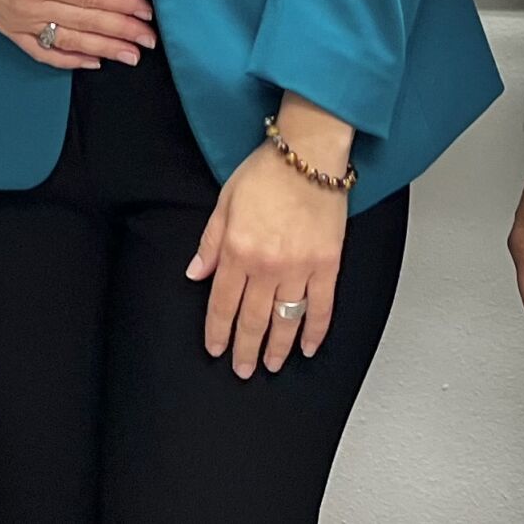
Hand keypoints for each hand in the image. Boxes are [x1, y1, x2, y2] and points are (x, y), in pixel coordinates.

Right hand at [0, 0, 156, 70]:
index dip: (123, 6)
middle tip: (149, 40)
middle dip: (122, 32)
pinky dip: (68, 59)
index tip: (147, 12)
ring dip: (103, 50)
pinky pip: (41, 50)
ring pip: (69, 41)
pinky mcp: (7, 26)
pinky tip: (90, 62)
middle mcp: (28, 6)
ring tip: (130, 56)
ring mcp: (17, 20)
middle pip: (86, 22)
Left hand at [188, 110, 351, 377]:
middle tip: (242, 369)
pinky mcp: (327, 264)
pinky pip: (322, 307)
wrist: (308, 153)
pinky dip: (315, 331)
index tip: (216, 348)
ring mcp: (299, 268)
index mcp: (237, 250)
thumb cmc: (266, 172)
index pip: (222, 303)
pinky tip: (308, 348)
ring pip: (285, 320)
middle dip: (244, 349)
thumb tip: (195, 274)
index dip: (217, 330)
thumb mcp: (224, 202)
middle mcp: (267, 265)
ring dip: (277, 348)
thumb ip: (210, 243)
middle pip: (252, 319)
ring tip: (270, 365)